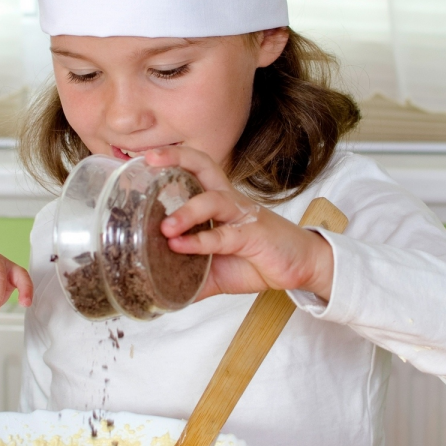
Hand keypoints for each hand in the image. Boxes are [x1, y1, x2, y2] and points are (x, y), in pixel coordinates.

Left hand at [144, 147, 334, 301]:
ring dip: (186, 212)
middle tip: (151, 160)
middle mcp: (229, 201)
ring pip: (212, 200)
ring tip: (164, 227)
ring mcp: (242, 216)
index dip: (172, 158)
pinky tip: (181, 246)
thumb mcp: (214, 270)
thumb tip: (156, 289)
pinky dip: (200, 241)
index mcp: (218, 200)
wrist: (300, 267)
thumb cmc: (257, 258)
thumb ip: (187, 275)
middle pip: (204, 165)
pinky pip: (224, 235)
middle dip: (177, 158)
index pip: (195, 168)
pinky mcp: (253, 235)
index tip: (145, 157)